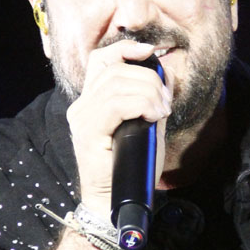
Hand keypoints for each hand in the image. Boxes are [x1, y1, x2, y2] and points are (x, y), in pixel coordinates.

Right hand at [66, 40, 171, 218]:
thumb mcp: (146, 123)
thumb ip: (152, 98)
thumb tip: (167, 72)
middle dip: (148, 78)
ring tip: (160, 111)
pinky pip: (116, 104)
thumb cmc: (131, 164)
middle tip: (164, 102)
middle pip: (115, 69)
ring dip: (148, 93)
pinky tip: (152, 115)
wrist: (115, 200)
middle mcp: (82, 106)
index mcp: (91, 100)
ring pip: (117, 83)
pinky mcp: (88, 133)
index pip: (101, 59)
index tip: (149, 50)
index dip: (125, 48)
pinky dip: (140, 104)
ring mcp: (82, 118)